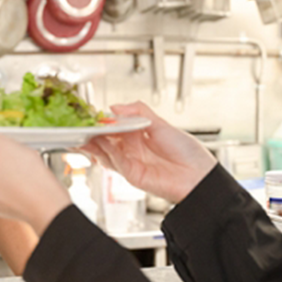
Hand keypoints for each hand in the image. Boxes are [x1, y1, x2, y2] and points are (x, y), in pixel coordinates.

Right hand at [82, 101, 216, 203]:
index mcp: (138, 136)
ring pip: (105, 152)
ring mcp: (131, 163)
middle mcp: (132, 149)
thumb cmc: (188, 152)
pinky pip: (116, 162)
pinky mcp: (133, 175)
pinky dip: (107, 152)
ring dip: (94, 143)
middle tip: (81, 124)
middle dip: (92, 133)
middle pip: (105, 141)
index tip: (90, 115)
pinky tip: (103, 143)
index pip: (113, 127)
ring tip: (85, 133)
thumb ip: (139, 111)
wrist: (200, 175)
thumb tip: (116, 106)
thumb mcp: (162, 123)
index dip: (101, 121)